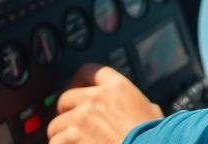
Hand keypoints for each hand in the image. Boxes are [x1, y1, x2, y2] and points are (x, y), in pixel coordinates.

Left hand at [48, 63, 163, 143]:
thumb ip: (134, 103)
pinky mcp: (72, 137)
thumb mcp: (150, 111)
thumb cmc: (152, 137)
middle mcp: (95, 98)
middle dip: (66, 111)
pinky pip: (55, 141)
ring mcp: (81, 118)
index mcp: (116, 87)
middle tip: (70, 122)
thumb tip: (134, 108)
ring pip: (56, 123)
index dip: (79, 81)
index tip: (76, 89)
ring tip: (69, 142)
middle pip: (66, 97)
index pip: (88, 71)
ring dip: (61, 134)